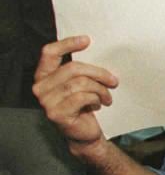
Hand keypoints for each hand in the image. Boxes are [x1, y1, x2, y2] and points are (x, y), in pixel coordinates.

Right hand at [32, 35, 117, 156]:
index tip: (87, 40)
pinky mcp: (57, 113)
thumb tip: (100, 53)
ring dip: (100, 89)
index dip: (67, 43)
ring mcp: (47, 101)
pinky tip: (100, 105)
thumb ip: (81, 71)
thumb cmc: (84, 106)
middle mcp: (40, 87)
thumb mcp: (81, 85)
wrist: (85, 134)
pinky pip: (82, 97)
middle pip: (73, 68)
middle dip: (98, 73)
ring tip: (107, 96)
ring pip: (80, 83)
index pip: (49, 53)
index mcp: (44, 76)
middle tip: (114, 80)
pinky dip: (96, 99)